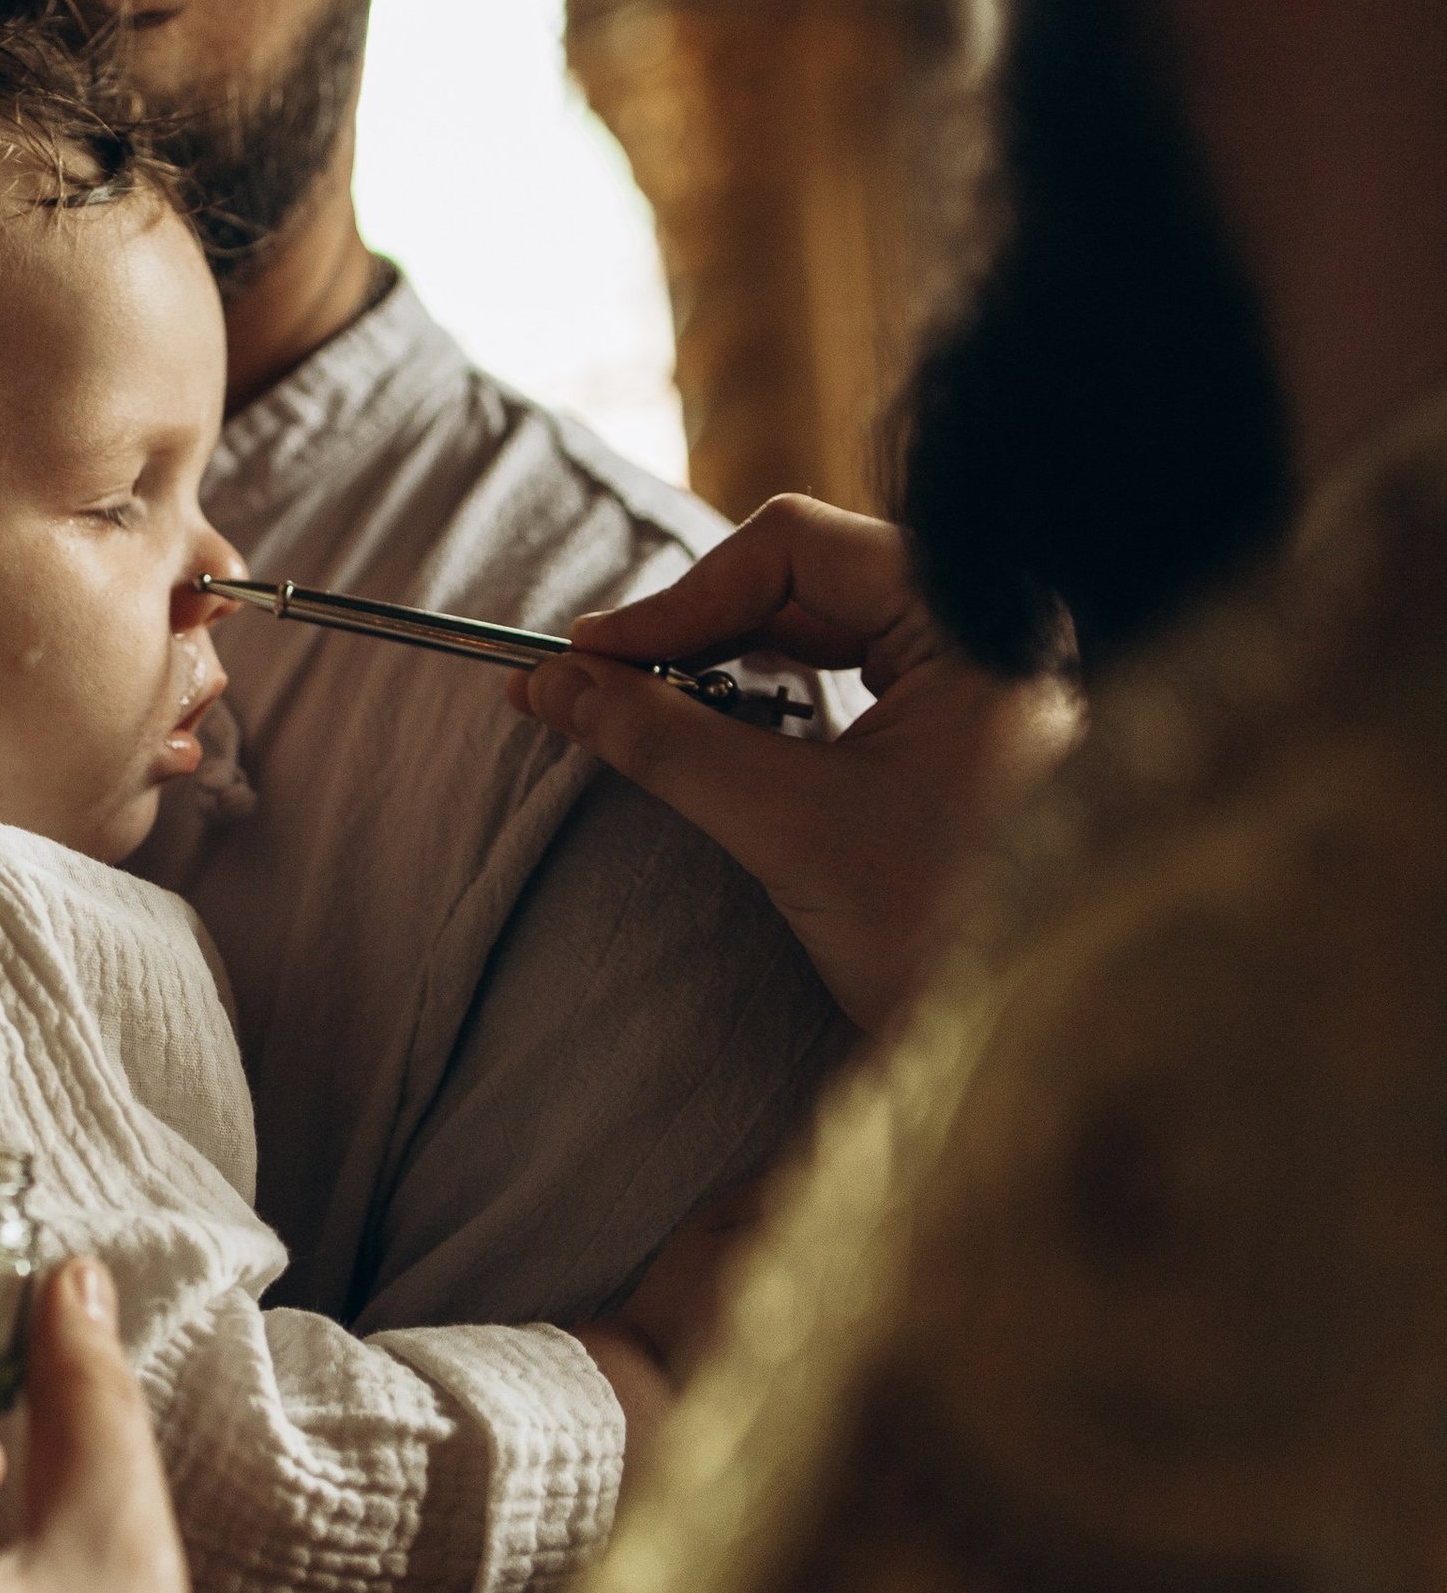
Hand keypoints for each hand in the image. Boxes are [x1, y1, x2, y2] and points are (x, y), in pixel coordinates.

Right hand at [510, 494, 1078, 1029]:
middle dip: (694, 634)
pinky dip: (771, 706)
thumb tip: (553, 683)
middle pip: (807, 582)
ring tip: (639, 714)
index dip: (678, 599)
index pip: (797, 549)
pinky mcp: (962, 728)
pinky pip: (847, 680)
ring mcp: (980, 675)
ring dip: (724, 669)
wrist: (1041, 1043)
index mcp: (978, 616)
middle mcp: (989, 624)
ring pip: (821, 631)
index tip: (586, 658)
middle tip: (592, 685)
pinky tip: (713, 740)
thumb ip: (666, 742)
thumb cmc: (943, 932)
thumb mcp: (788, 825)